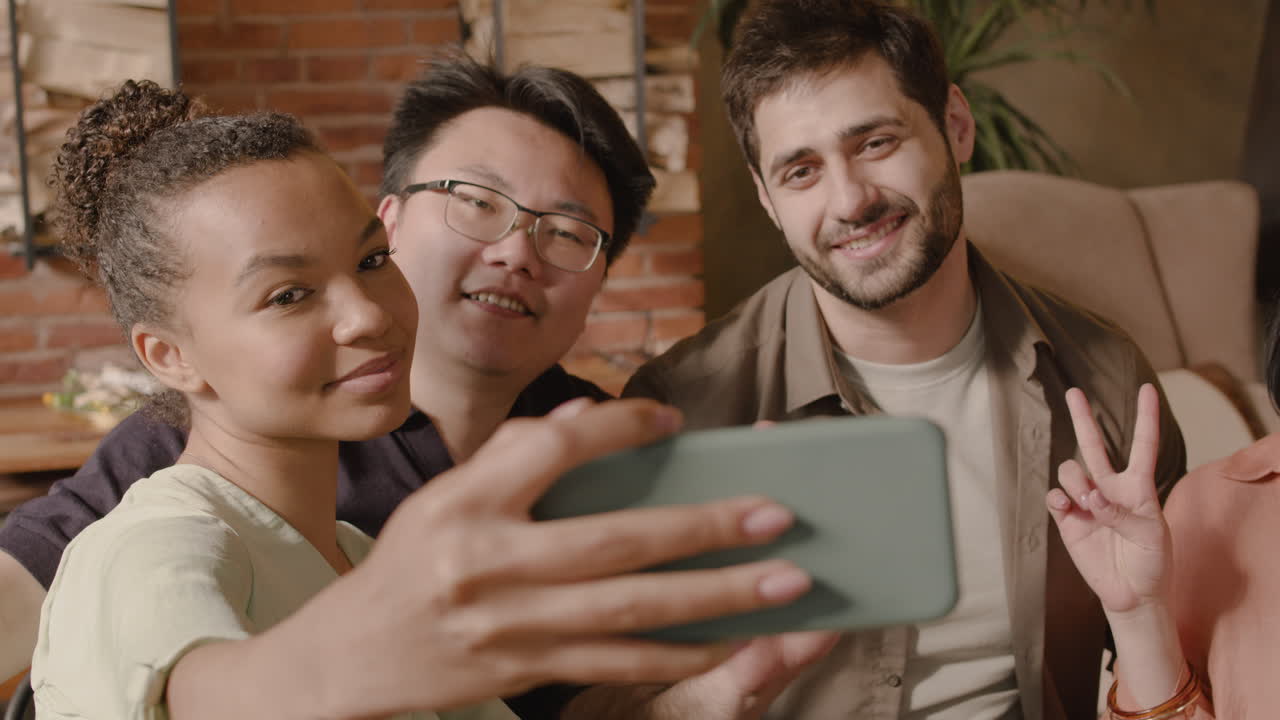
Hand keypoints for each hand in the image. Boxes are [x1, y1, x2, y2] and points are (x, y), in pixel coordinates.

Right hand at [301, 398, 811, 716]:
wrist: (353, 655)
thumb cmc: (408, 559)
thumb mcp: (441, 493)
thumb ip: (513, 453)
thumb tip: (590, 412)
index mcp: (464, 502)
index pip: (553, 448)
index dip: (619, 428)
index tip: (672, 421)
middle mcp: (487, 563)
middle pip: (615, 542)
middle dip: (705, 528)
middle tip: (776, 515)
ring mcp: (511, 626)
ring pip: (631, 611)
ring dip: (717, 597)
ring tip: (784, 582)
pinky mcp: (528, 671)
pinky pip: (619, 662)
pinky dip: (681, 652)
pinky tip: (733, 640)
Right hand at [1046, 384, 1171, 614]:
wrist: (1132, 594)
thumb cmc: (1152, 563)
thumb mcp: (1152, 536)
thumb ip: (1124, 513)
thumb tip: (1093, 499)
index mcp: (1140, 488)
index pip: (1143, 446)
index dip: (1146, 417)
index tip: (1147, 389)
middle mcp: (1111, 489)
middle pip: (1094, 446)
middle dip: (1083, 418)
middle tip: (1074, 392)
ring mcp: (1087, 503)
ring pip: (1071, 471)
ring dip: (1076, 481)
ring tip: (1088, 503)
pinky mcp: (1068, 520)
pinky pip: (1055, 497)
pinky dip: (1059, 499)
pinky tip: (1067, 507)